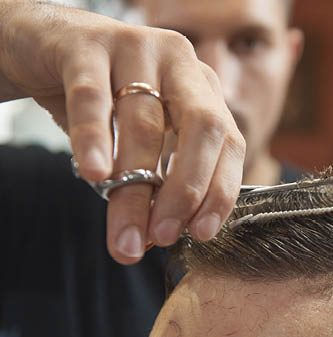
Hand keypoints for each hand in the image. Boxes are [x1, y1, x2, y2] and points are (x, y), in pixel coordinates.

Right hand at [0, 3, 245, 263]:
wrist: (44, 44)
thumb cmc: (103, 98)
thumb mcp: (141, 136)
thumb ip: (154, 177)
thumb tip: (154, 237)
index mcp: (202, 88)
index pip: (229, 141)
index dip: (220, 190)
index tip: (202, 234)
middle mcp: (180, 63)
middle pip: (202, 128)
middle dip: (187, 190)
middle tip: (165, 236)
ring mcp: (137, 47)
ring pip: (144, 123)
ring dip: (135, 186)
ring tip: (126, 233)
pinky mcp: (86, 45)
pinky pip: (92, 98)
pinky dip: (95, 140)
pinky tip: (95, 175)